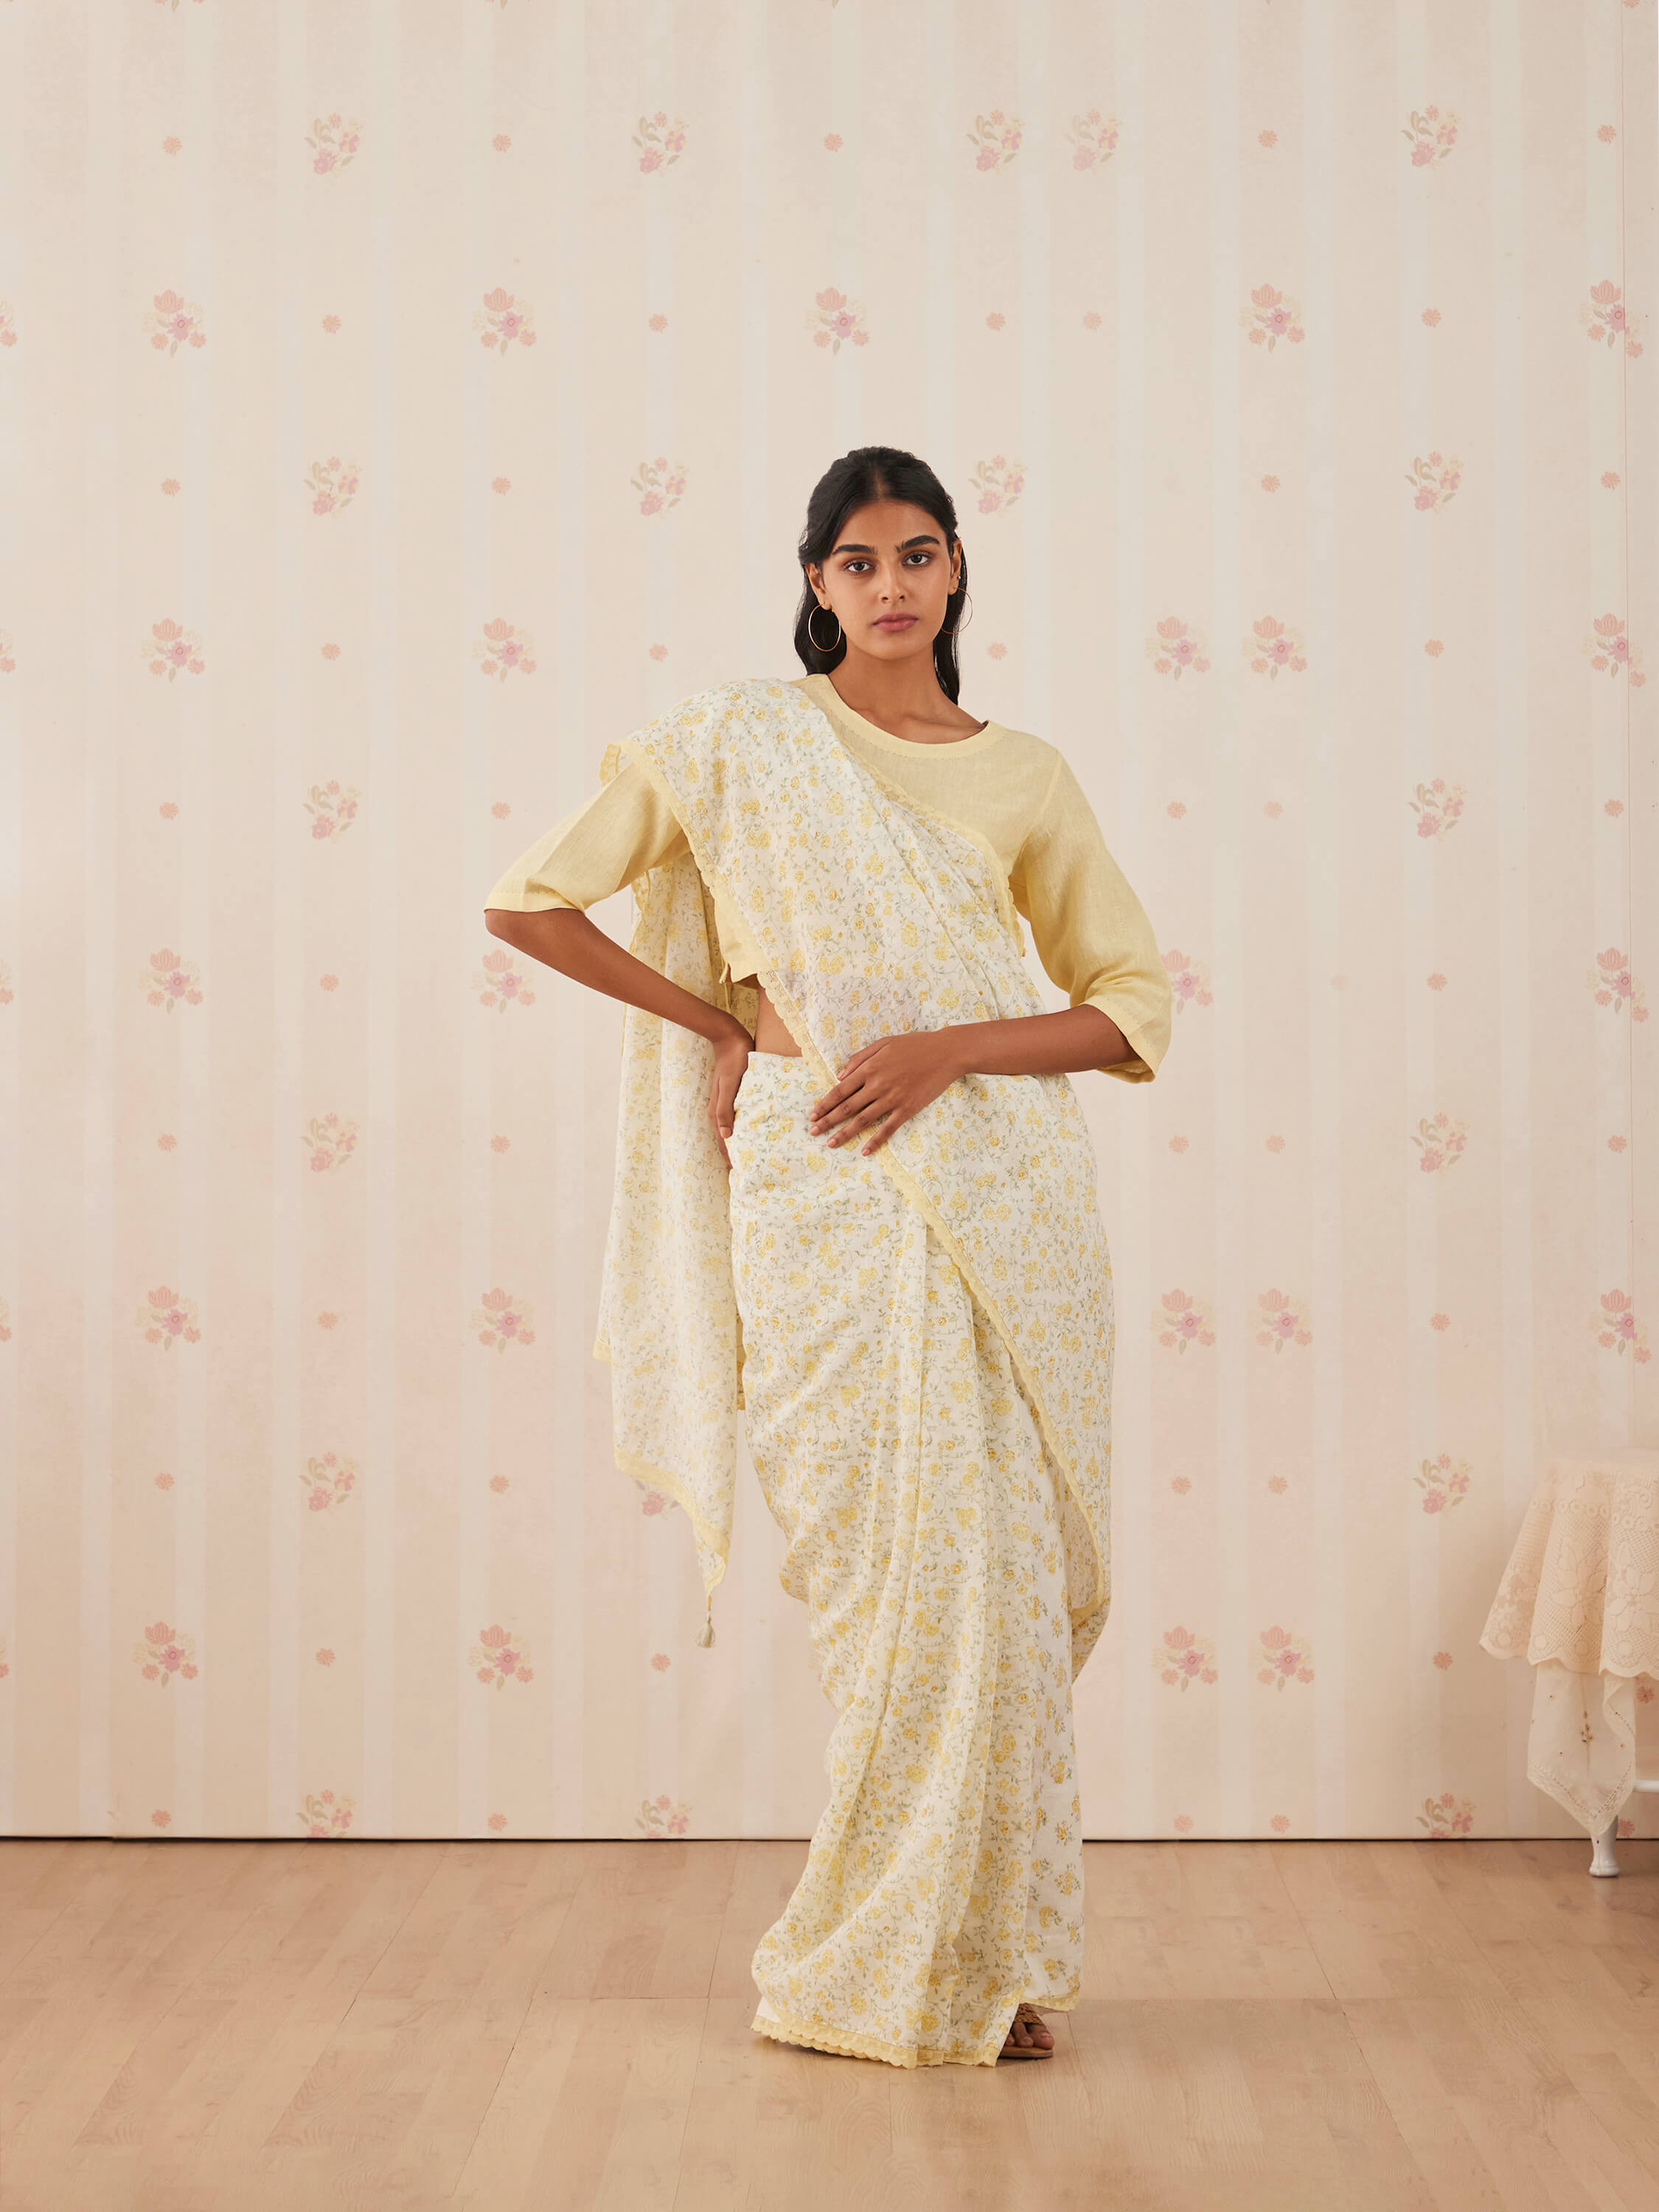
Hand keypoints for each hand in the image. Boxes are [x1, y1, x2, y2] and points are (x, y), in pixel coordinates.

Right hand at [706, 1015, 753, 1166]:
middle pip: (726, 1139)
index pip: (723, 1142)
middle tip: (749, 1170)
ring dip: (740, 1142)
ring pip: (732, 1129)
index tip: (740, 1173)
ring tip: (753, 1156)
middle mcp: (719, 1110)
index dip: (730, 1157)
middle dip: (735, 1154)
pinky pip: (739, 1117)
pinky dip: (744, 1128)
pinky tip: (755, 1130)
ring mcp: (726, 1103)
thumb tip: (726, 1137)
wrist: (730, 1038)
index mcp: (717, 1111)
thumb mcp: (729, 1085)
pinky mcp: (734, 1095)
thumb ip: (725, 1110)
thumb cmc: (733, 1061)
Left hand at [808, 1029, 965, 1155]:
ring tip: (831, 1143)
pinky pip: (888, 1128)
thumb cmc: (915, 1045)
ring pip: (863, 1120)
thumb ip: (860, 1058)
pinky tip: (864, 1151)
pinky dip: (875, 1141)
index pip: (840, 1090)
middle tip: (813, 1132)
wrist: (946, 1052)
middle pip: (847, 1107)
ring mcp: (893, 1099)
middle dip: (828, 1121)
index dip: (825, 1104)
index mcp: (870, 1068)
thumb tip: (840, 1075)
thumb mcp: (884, 1043)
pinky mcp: (908, 1109)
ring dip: (845, 1133)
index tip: (813, 1114)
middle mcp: (877, 1085)